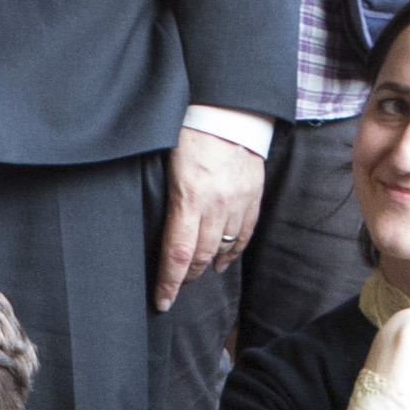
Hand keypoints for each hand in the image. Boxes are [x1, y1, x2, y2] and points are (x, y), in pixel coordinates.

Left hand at [154, 128, 266, 312]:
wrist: (229, 107)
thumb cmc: (189, 130)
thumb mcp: (166, 163)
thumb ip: (165, 197)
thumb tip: (156, 227)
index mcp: (189, 196)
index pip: (177, 253)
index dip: (169, 282)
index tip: (162, 301)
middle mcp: (216, 204)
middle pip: (201, 256)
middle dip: (186, 276)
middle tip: (174, 287)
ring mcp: (238, 201)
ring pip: (224, 248)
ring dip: (208, 265)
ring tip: (195, 274)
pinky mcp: (253, 196)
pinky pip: (245, 233)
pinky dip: (233, 251)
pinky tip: (223, 260)